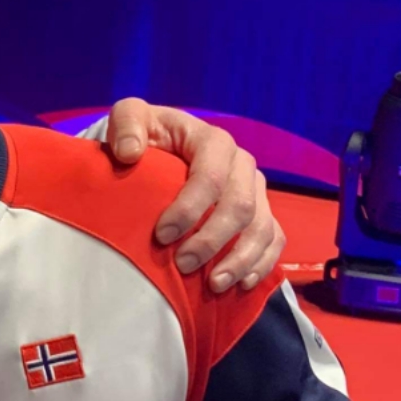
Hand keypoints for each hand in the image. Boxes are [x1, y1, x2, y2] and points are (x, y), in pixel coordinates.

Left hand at [103, 98, 284, 292]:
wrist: (164, 146)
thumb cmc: (147, 134)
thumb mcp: (130, 115)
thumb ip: (126, 124)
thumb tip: (128, 152)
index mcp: (213, 140)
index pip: (211, 176)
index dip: (190, 209)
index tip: (162, 235)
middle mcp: (241, 163)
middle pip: (241, 206)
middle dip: (212, 240)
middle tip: (182, 265)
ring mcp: (256, 188)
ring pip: (262, 226)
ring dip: (240, 259)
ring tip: (214, 285)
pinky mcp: (262, 211)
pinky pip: (274, 238)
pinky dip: (261, 263)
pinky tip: (241, 284)